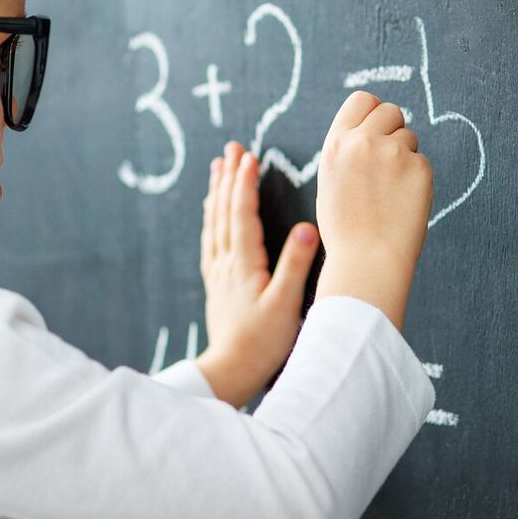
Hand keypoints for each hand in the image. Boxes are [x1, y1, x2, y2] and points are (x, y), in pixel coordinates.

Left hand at [195, 140, 320, 407]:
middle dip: (229, 177)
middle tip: (232, 149)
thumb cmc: (263, 341)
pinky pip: (211, 239)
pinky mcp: (217, 283)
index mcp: (244, 264)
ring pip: (214, 222)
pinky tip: (212, 210)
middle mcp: (226, 263)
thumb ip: (295, 264)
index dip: (245, 183)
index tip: (249, 157)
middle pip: (224, 211)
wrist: (231, 370)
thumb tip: (306, 227)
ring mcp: (218, 273)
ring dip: (217, 192)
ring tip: (218, 167)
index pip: (242, 214)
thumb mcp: (286, 304)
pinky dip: (212, 217)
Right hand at [316, 91, 432, 267]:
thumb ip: (348, 151)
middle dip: (393, 129)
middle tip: (390, 160)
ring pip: (409, 137)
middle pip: (390, 110)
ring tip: (391, 191)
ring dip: (405, 156)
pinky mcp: (419, 168)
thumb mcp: (331, 181)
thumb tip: (369, 131)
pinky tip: (403, 202)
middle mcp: (364, 142)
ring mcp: (394, 153)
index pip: (362, 100)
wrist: (366, 259)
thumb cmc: (346, 228)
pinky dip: (416, 179)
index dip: (372, 112)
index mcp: (337, 144)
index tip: (377, 127)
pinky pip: (422, 162)